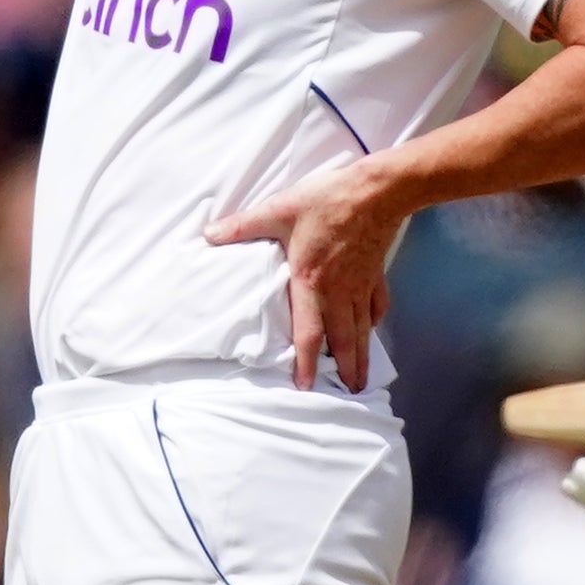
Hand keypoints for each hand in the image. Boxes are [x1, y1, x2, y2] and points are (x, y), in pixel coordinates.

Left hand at [206, 156, 402, 390]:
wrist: (377, 190)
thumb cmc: (327, 201)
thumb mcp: (279, 210)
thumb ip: (243, 226)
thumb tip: (208, 234)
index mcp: (310, 282)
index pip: (309, 333)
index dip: (307, 364)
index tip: (306, 387)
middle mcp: (338, 291)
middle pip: (343, 340)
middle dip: (346, 370)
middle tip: (349, 394)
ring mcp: (361, 284)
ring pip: (363, 329)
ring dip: (362, 355)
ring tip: (363, 379)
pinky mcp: (376, 272)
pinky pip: (377, 305)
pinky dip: (374, 321)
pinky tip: (372, 328)